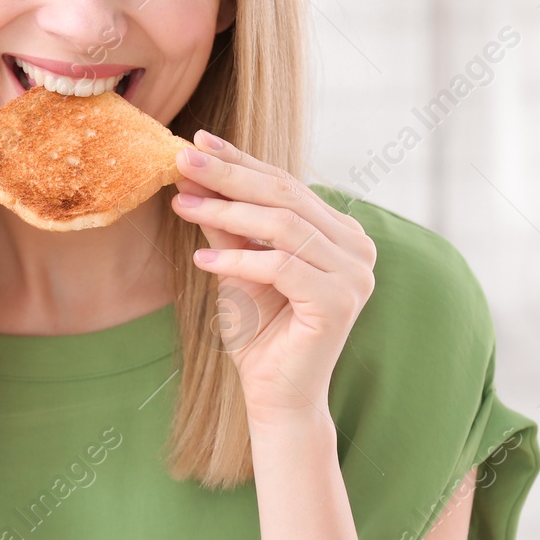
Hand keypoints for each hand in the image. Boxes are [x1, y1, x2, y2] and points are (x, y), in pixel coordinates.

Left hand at [169, 131, 376, 425]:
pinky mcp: (338, 301)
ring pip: (283, 226)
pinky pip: (280, 266)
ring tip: (181, 205)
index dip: (241, 161)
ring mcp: (355, 274)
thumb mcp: (237, 269)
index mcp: (341, 235)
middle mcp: (358, 248)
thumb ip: (226, 226)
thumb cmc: (259, 336)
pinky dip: (237, 260)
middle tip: (183, 159)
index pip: (287, 185)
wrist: (276, 398)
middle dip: (229, 176)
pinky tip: (199, 260)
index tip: (197, 141)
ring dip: (226, 212)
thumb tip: (193, 176)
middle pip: (286, 196)